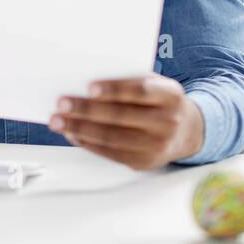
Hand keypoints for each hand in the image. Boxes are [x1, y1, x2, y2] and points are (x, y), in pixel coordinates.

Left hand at [48, 73, 203, 170]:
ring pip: (112, 137)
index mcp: (171, 96)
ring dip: (80, 129)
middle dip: (86, 110)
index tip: (90, 87)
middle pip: (121, 116)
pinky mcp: (143, 162)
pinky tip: (72, 133)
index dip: (115, 90)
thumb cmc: (159, 102)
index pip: (141, 91)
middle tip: (62, 104)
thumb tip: (86, 86)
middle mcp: (167, 122)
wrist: (184, 132)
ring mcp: (156, 145)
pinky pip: (110, 153)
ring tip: (58, 121)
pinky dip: (87, 143)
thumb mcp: (156, 85)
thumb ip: (130, 82)